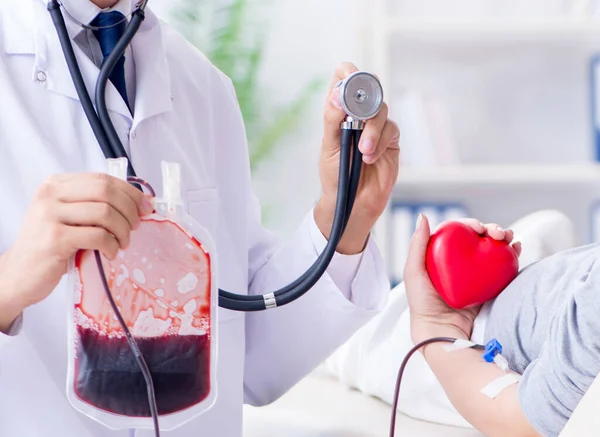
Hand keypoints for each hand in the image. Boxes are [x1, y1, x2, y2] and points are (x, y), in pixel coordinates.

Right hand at [0, 173, 152, 331]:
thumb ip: (93, 205)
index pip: (102, 179)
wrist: (18, 274)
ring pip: (105, 213)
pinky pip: (98, 236)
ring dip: (122, 230)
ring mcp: (50, 215)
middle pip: (106, 192)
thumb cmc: (49, 246)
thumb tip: (139, 204)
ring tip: (122, 243)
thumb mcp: (68, 217)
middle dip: (129, 210)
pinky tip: (110, 254)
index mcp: (56, 184)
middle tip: (135, 227)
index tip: (145, 207)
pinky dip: (111, 246)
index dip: (129, 192)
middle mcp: (50, 194)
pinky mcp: (55, 238)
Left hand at [314, 62, 399, 254]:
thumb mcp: (329, 147)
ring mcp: (377, 127)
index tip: (349, 76)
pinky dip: (379, 143)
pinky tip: (369, 157)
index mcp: (340, 112)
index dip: (348, 72)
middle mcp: (360, 115)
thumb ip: (332, 120)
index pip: (344, 79)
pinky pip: (390, 131)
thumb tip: (336, 96)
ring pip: (381, 111)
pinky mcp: (390, 141)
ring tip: (362, 151)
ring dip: (371, 130)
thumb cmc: (336, 175)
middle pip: (369, 89)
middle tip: (357, 113)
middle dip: (364, 101)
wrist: (350, 202)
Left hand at [404, 215, 521, 343]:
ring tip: (511, 239)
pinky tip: (517, 249)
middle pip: (478, 237)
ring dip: (504, 239)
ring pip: (492, 249)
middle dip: (492, 229)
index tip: (479, 227)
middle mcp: (460, 260)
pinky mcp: (488, 285)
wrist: (440, 330)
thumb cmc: (422, 303)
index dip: (470, 223)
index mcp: (443, 253)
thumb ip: (417, 245)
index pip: (459, 231)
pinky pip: (502, 267)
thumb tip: (423, 215)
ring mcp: (475, 273)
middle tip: (500, 233)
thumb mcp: (414, 272)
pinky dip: (511, 255)